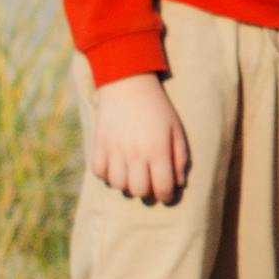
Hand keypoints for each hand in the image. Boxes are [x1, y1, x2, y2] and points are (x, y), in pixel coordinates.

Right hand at [89, 73, 190, 201]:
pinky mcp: (99, 143)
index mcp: (158, 149)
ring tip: (133, 175)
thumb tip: (179, 183)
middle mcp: (135, 152)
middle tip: (150, 184)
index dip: (167, 196)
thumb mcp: (176, 129)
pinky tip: (116, 168)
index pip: (163, 187)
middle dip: (147, 193)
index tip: (167, 194)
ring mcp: (114, 148)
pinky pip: (99, 172)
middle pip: (139, 191)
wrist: (128, 82)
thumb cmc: (157, 108)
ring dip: (127, 185)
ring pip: (118, 185)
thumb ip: (180, 157)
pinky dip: (107, 176)